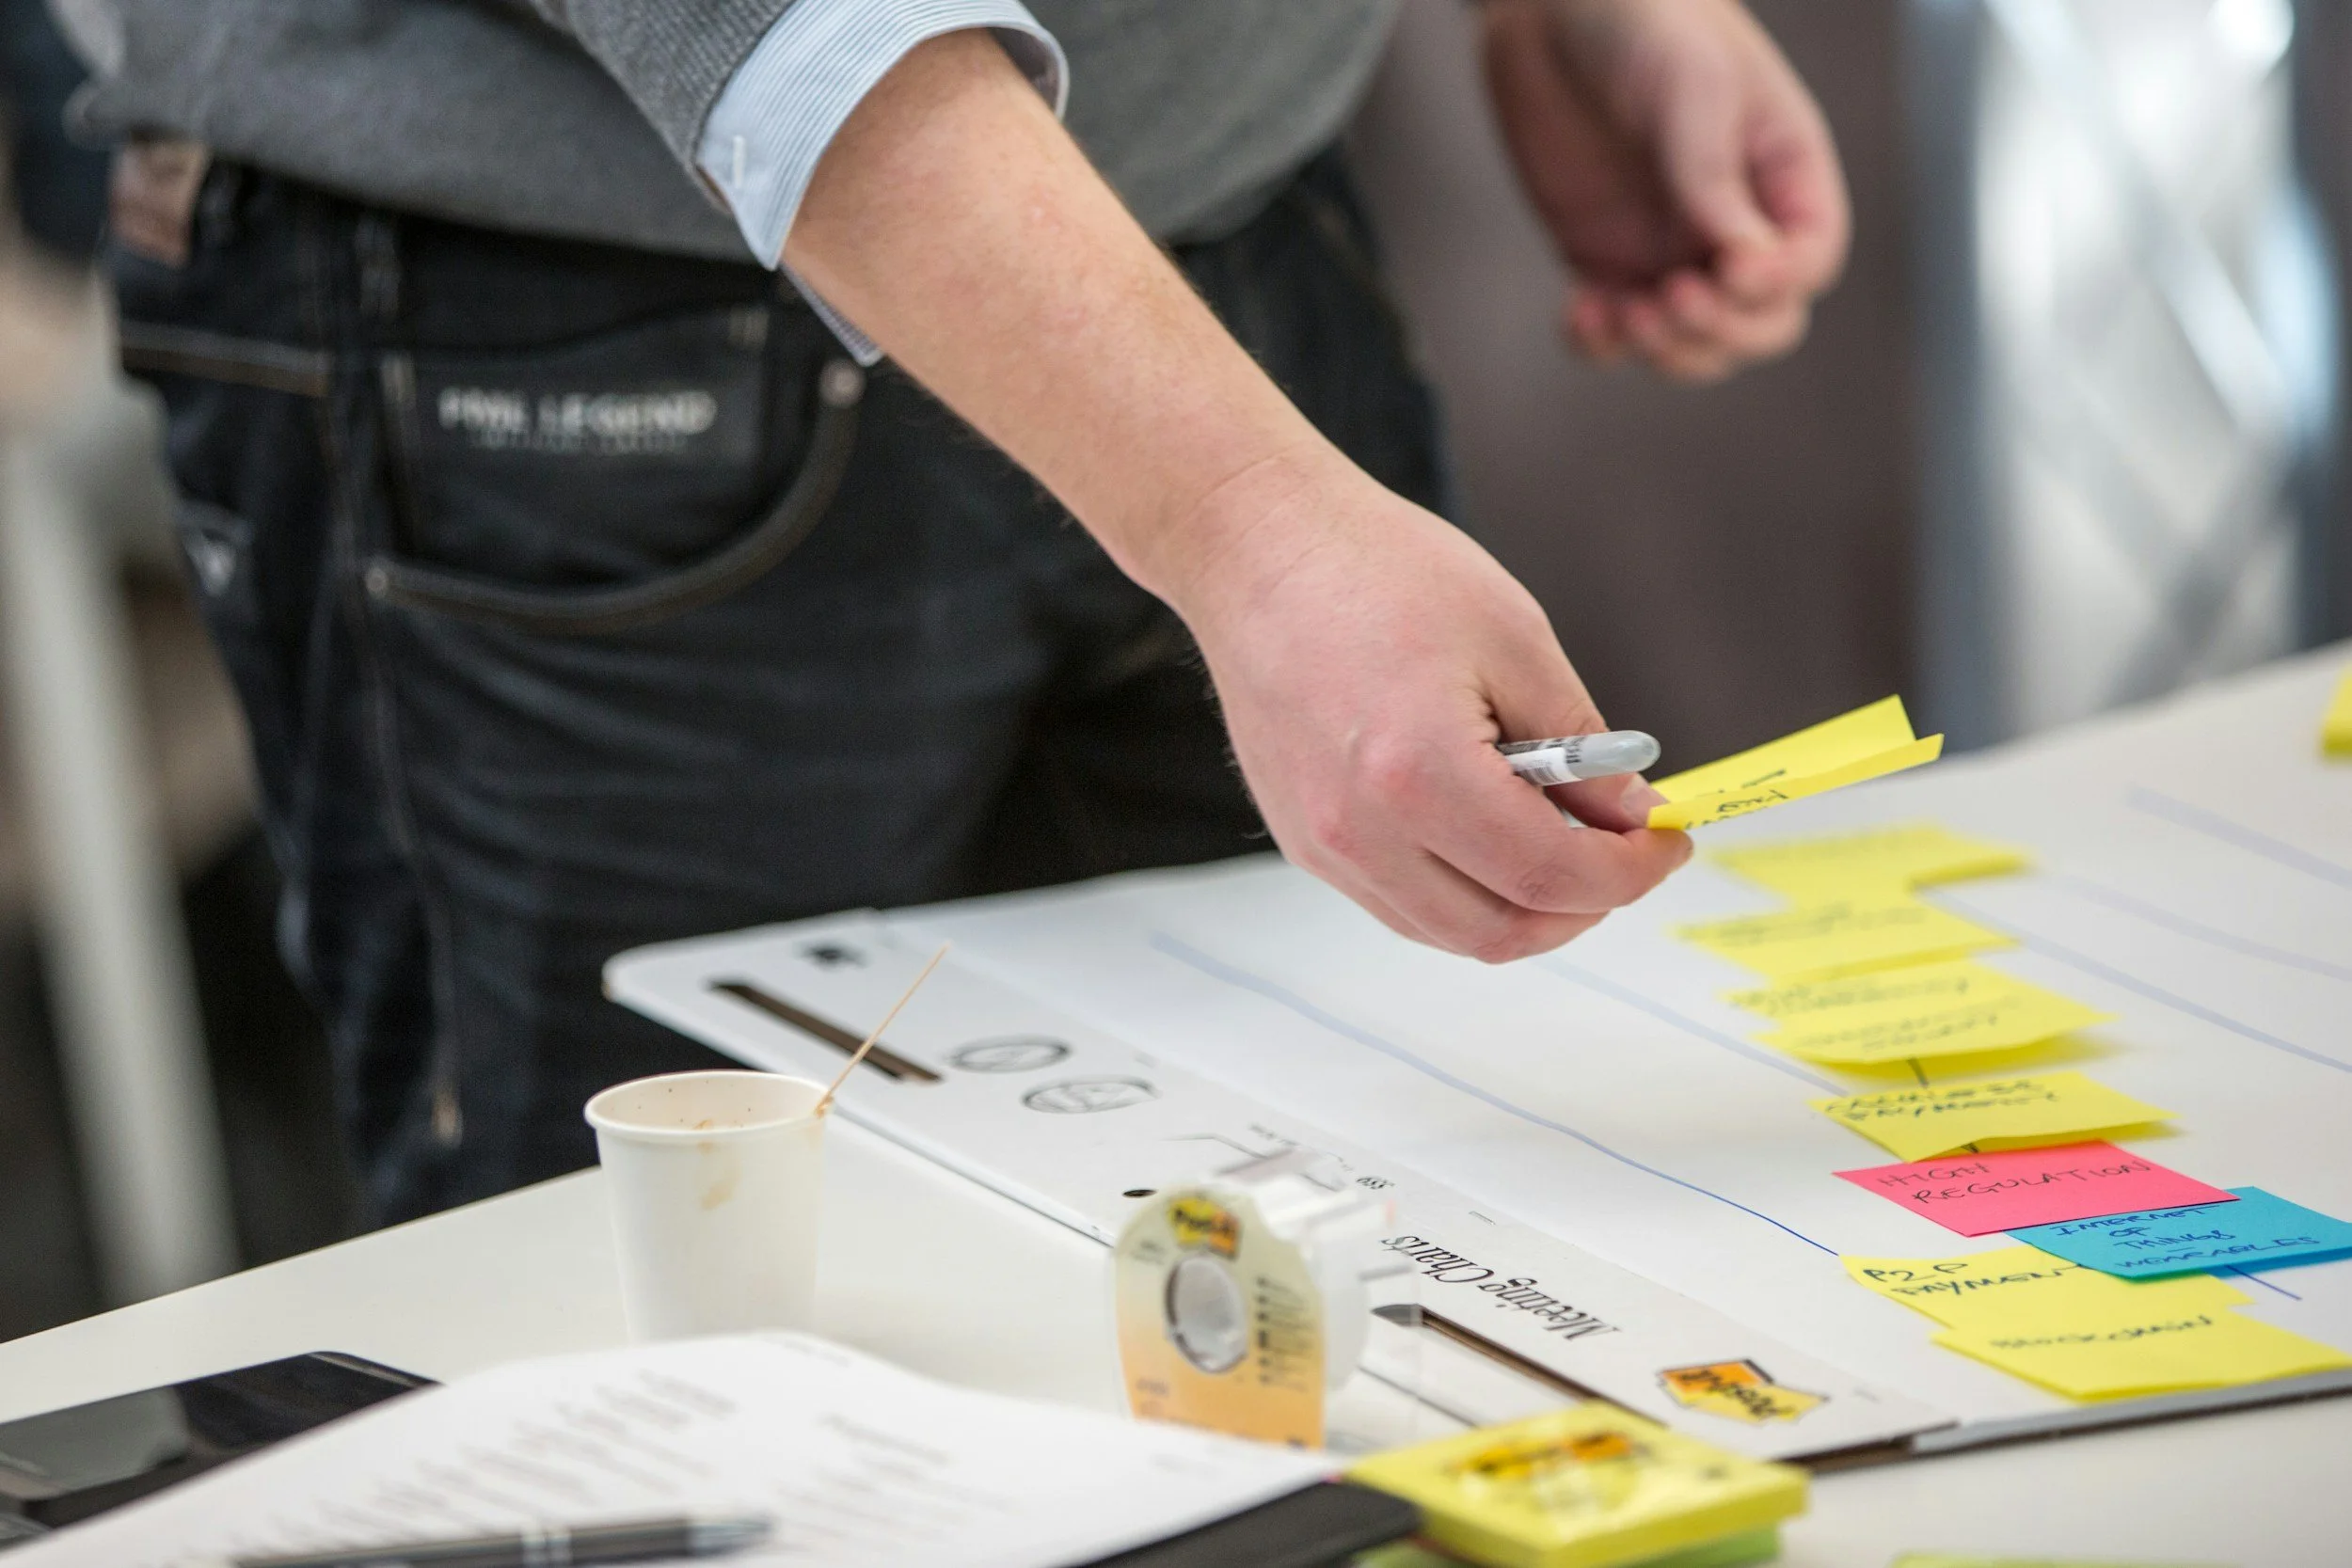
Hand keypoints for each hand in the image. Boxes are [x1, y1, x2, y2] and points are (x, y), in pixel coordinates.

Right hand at [1169, 450, 1690, 962]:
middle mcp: (1360, 832)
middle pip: (1500, 932)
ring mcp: (1324, 845)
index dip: (1628, 874)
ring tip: (1560, 840)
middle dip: (1584, 906)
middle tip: (1623, 853)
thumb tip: (1627, 816)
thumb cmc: (1379, 570)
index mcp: (1420, 775)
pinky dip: (1464, 892)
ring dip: (1523, 908)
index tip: (1666, 842)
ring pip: (1449, 932)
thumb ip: (1580, 745)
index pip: (1549, 876)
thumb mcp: (1514, 639)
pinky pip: (1401, 904)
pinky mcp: (1304, 841)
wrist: (1258, 551)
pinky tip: (1490, 832)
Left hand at [1482, 0, 1850, 381]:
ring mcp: (1670, 248)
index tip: (1728, 269)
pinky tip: (1579, 315)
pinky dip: (1603, 346)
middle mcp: (1734, 222)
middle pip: (1761, 323)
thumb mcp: (1693, 87)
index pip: (1810, 261)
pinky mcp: (1605, 262)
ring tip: (1622, 312)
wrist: (1551, 7)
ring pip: (1694, 344)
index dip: (1779, 285)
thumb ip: (1715, 177)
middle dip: (1722, 330)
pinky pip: (1617, 335)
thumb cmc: (1644, 20)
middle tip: (1669, 296)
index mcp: (1781, 174)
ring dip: (1665, 350)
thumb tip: (1746, 263)